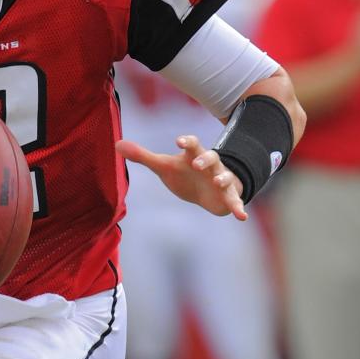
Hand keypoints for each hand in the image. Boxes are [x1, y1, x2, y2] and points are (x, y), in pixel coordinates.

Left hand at [116, 135, 246, 220]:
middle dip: (205, 159)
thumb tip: (117, 144)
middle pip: (210, 157)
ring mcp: (222, 179)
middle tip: (196, 163)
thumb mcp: (163, 166)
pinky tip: (242, 217)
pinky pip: (235, 200)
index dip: (187, 141)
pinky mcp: (229, 196)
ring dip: (223, 178)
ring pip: (225, 176)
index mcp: (193, 155)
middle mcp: (210, 165)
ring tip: (219, 182)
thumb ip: (142, 156)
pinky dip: (239, 207)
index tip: (179, 141)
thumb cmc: (184, 174)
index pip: (192, 144)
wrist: (207, 190)